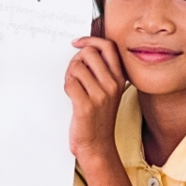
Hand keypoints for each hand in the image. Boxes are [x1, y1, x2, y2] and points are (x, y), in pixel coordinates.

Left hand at [64, 37, 125, 161]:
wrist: (97, 145)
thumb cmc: (99, 117)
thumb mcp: (108, 92)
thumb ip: (100, 71)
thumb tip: (83, 51)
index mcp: (119, 78)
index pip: (108, 46)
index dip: (90, 40)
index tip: (78, 43)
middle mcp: (112, 85)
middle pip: (89, 53)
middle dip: (76, 59)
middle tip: (74, 72)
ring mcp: (100, 96)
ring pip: (76, 68)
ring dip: (69, 75)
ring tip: (73, 88)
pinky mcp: (86, 106)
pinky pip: (69, 83)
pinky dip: (66, 87)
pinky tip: (71, 96)